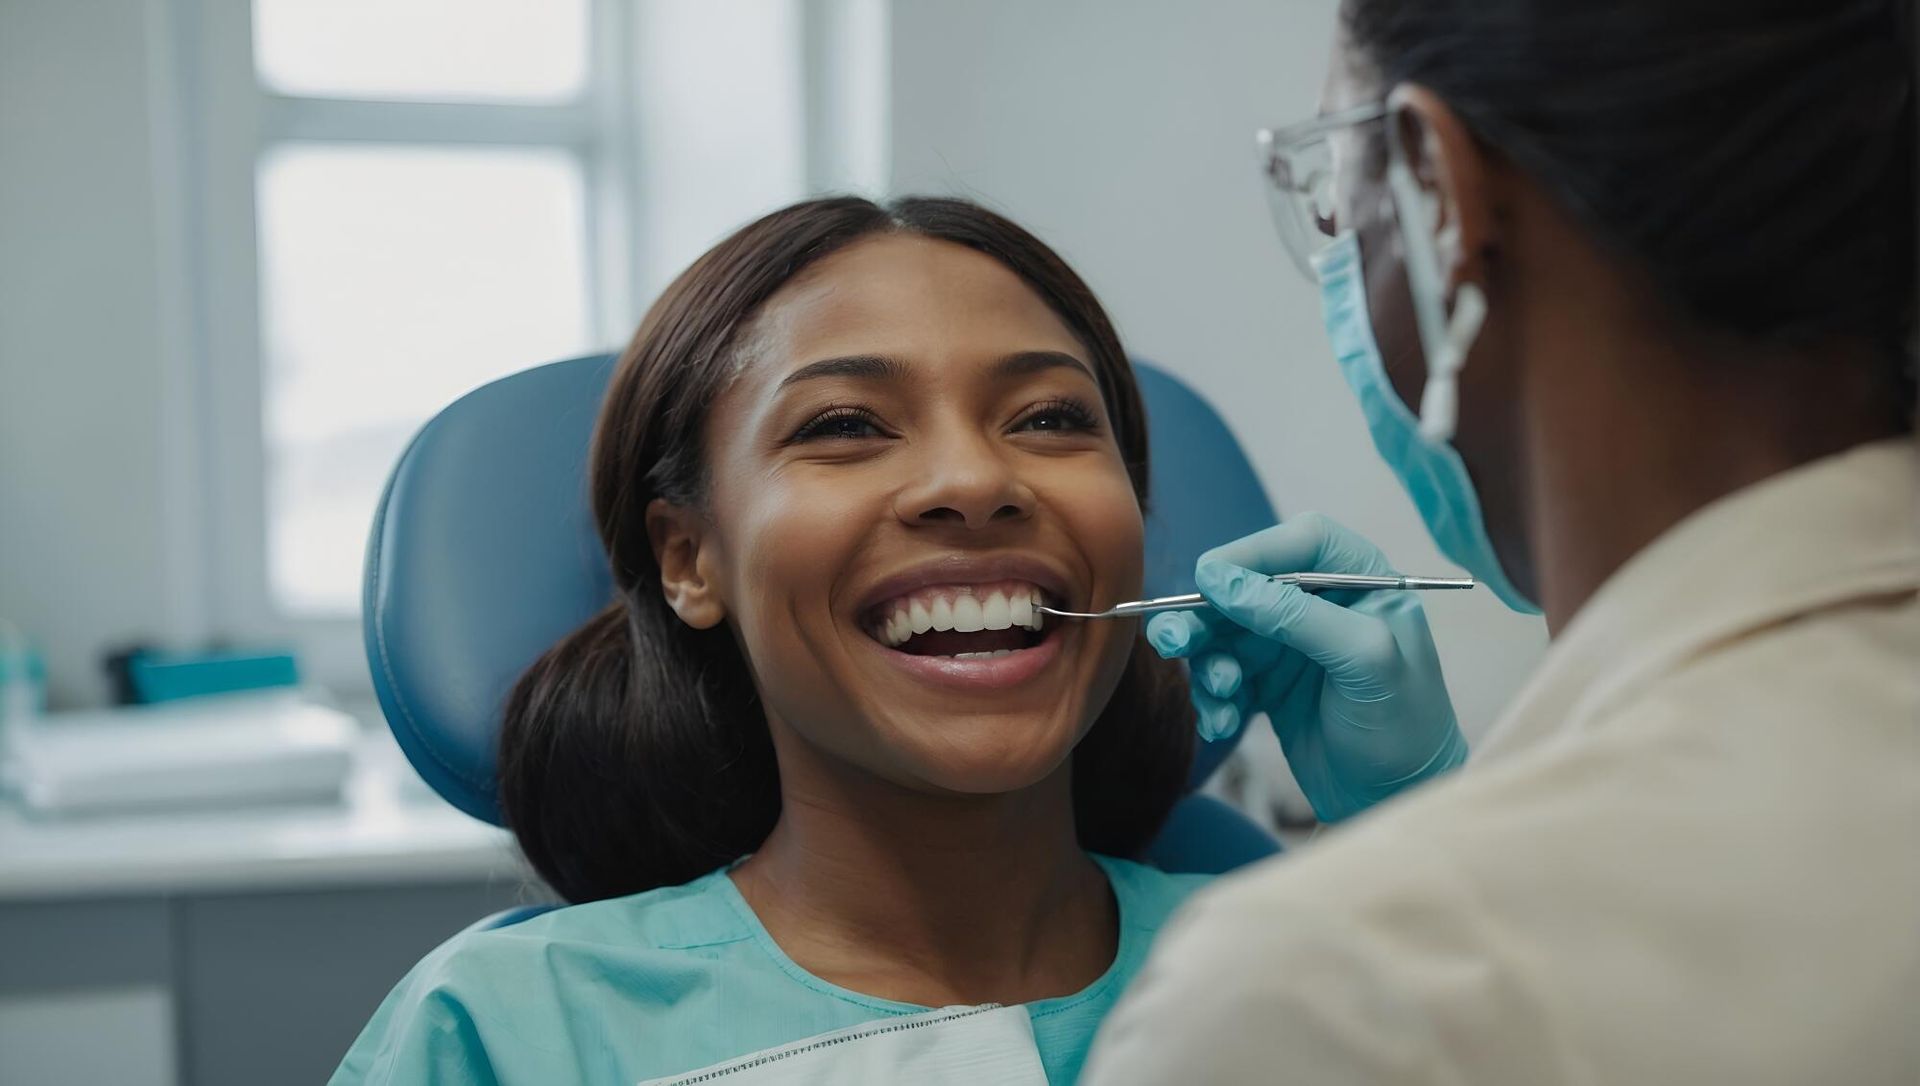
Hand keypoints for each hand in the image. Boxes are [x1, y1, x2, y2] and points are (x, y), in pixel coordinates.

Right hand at [1148, 513, 1466, 821]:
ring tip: (1219, 694)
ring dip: (1208, 663)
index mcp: (1363, 582)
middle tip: (1171, 641)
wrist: (1399, 801)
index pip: (1300, 542)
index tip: (1207, 580)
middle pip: (1247, 586)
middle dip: (1206, 615)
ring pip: (1225, 633)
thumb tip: (1220, 581)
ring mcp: (1293, 646)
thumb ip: (1295, 615)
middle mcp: (1324, 606)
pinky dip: (1215, 699)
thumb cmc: (1405, 727)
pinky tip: (1222, 725)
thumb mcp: (1363, 662)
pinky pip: (1224, 676)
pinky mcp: (1271, 686)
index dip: (1251, 554)